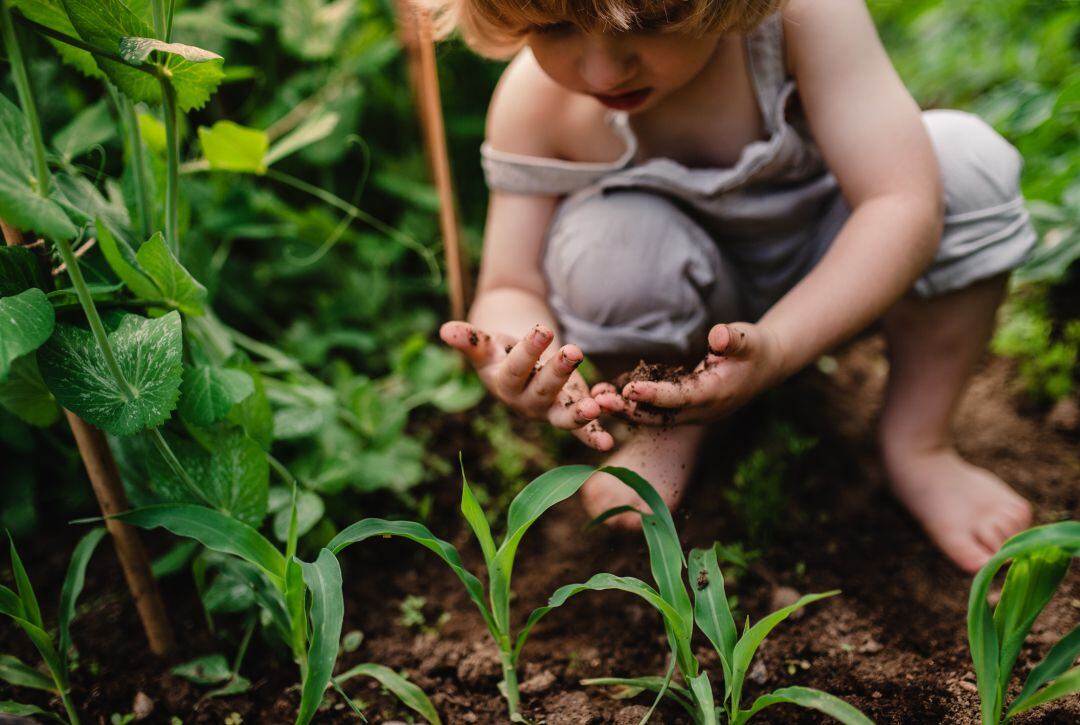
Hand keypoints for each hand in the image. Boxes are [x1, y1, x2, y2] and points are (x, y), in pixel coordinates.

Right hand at [440, 321, 613, 450]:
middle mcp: (526, 403)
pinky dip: (598, 432)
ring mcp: (550, 412)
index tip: (543, 328)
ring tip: (599, 405)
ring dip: (582, 414)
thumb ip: (470, 340)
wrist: (516, 369)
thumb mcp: (485, 345)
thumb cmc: (499, 354)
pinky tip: (613, 425)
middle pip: (543, 390)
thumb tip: (445, 330)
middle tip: (574, 351)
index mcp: (504, 384)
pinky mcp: (570, 415)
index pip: (516, 367)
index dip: (529, 350)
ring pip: (564, 417)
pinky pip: (584, 430)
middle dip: (559, 373)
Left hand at [593, 323, 784, 425]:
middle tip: (597, 400)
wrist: (764, 366)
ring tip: (593, 398)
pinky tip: (604, 395)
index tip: (630, 388)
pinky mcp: (682, 407)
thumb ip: (733, 339)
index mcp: (715, 393)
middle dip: (628, 408)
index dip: (655, 394)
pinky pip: (653, 410)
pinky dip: (630, 404)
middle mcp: (701, 410)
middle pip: (659, 414)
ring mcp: (691, 412)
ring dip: (624, 409)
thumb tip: (719, 335)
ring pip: (652, 415)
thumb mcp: (749, 338)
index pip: (681, 397)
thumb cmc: (755, 348)